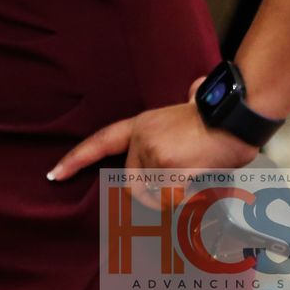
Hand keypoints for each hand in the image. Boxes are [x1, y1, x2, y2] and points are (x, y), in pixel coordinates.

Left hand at [47, 80, 259, 204]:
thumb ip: (174, 115)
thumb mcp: (185, 111)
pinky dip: (188, 199)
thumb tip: (191, 91)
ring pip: (155, 196)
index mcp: (140, 126)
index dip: (75, 159)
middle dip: (154, 192)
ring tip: (195, 176)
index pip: (99, 142)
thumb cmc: (219, 118)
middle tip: (183, 179)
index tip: (54, 173)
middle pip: (132, 184)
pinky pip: (172, 198)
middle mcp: (140, 139)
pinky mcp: (167, 167)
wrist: (235, 116)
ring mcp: (152, 153)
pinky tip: (201, 181)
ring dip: (174, 197)